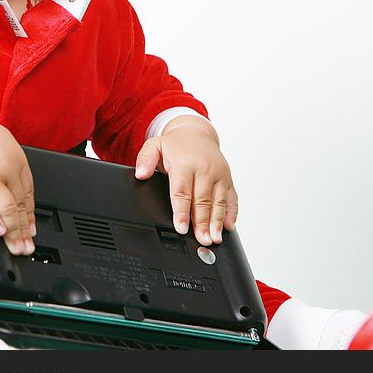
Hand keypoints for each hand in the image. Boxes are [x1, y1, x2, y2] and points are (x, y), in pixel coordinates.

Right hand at [0, 106, 35, 255]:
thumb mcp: (5, 146)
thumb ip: (14, 169)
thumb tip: (19, 194)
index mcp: (18, 163)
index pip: (28, 196)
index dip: (30, 217)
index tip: (31, 232)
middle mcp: (7, 171)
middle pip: (19, 206)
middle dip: (24, 231)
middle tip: (26, 248)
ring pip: (7, 208)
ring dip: (13, 231)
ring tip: (15, 246)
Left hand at [134, 116, 237, 245]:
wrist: (196, 133)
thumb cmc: (175, 145)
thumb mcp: (154, 146)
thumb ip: (145, 159)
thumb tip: (140, 173)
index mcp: (185, 163)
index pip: (182, 192)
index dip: (181, 211)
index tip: (181, 227)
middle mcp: (205, 169)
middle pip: (203, 200)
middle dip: (202, 222)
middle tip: (202, 239)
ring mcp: (219, 174)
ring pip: (219, 201)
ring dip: (218, 221)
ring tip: (215, 237)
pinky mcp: (228, 179)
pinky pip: (232, 197)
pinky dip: (232, 212)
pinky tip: (229, 226)